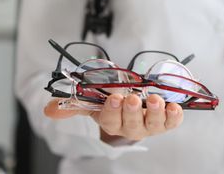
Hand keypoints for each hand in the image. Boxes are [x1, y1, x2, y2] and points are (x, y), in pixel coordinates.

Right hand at [44, 94, 182, 141]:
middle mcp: (131, 126)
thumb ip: (73, 104)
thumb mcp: (93, 102)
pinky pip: (172, 122)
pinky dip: (174, 115)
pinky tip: (175, 107)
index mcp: (112, 122)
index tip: (114, 98)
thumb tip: (48, 109)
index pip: (109, 120)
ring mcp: (150, 124)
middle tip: (131, 98)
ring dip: (155, 112)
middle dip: (131, 111)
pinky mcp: (166, 120)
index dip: (112, 110)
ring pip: (153, 124)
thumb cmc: (114, 104)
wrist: (135, 107)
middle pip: (131, 124)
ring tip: (155, 100)